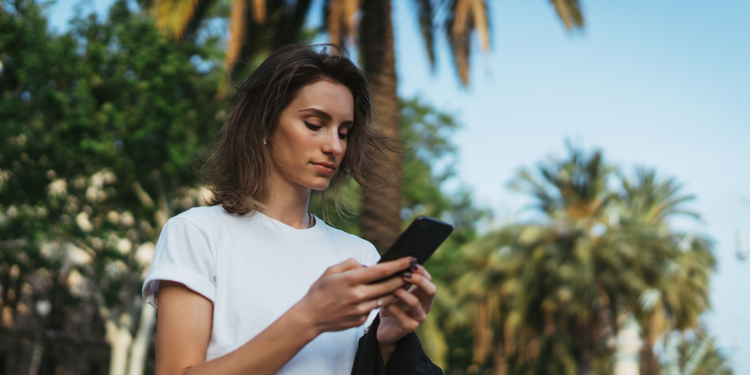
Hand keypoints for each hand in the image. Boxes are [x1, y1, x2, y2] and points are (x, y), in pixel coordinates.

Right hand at [294, 257, 413, 334]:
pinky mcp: (360, 320)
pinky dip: (378, 301)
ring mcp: (360, 310)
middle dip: (403, 278)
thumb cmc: (320, 290)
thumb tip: (370, 265)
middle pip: (390, 285)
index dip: (399, 264)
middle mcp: (358, 295)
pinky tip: (378, 296)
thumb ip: (351, 264)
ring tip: (400, 282)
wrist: (310, 317)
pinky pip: (374, 308)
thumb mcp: (331, 270)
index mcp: (351, 279)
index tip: (411, 259)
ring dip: (395, 290)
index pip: (382, 270)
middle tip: (412, 271)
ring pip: (386, 299)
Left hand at [376, 262, 435, 347]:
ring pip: (415, 303)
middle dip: (418, 280)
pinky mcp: (409, 327)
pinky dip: (392, 307)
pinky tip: (383, 302)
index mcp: (423, 295)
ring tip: (390, 287)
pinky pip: (402, 316)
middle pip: (431, 290)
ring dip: (402, 292)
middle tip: (404, 274)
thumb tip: (393, 261)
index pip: (429, 279)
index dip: (420, 270)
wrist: (384, 330)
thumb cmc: (390, 306)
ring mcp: (418, 318)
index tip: (408, 263)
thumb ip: (397, 278)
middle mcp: (425, 306)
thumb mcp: (394, 290)